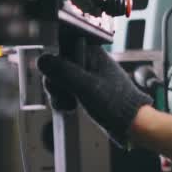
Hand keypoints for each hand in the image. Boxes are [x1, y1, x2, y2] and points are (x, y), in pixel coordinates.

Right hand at [37, 46, 153, 146]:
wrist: (130, 122)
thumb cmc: (115, 103)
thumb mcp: (85, 85)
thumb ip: (63, 71)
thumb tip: (42, 60)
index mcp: (92, 51)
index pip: (60, 49)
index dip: (54, 65)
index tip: (59, 79)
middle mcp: (88, 59)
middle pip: (55, 65)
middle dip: (55, 83)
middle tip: (65, 95)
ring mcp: (86, 73)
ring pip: (58, 78)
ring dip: (58, 93)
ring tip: (70, 104)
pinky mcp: (84, 86)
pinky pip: (64, 89)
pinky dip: (63, 99)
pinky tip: (70, 107)